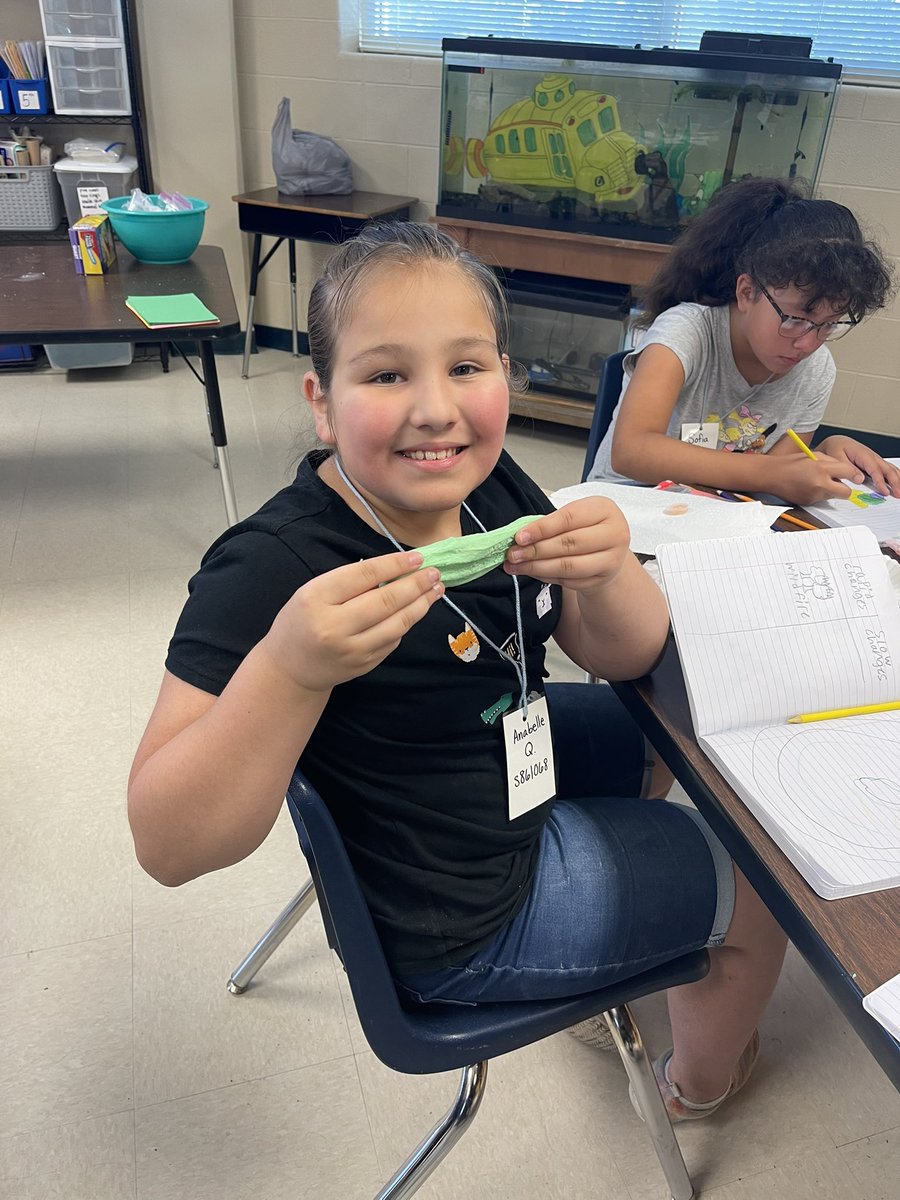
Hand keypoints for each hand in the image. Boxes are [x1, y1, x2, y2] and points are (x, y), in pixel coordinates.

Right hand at [263, 550, 443, 691]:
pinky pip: (393, 640)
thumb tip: (395, 570)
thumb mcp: (314, 592)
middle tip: (435, 573)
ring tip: (435, 590)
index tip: (417, 558)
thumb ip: (349, 582)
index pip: (364, 575)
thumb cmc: (302, 621)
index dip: (394, 565)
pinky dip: (406, 623)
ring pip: (397, 624)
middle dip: (416, 585)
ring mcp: (351, 649)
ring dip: (421, 605)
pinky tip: (416, 610)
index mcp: (317, 598)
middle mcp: (334, 626)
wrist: (290, 667)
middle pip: (386, 601)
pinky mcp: (364, 665)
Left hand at [503, 498, 630, 592]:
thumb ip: (550, 524)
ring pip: (569, 566)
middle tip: (513, 554)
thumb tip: (519, 538)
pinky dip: (546, 576)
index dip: (541, 528)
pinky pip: (569, 580)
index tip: (519, 537)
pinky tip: (532, 572)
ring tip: (516, 566)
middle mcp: (615, 533)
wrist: (610, 551)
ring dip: (538, 567)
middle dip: (536, 550)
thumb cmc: (587, 528)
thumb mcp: (575, 516)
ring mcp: (612, 559)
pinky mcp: (603, 579)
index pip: (569, 518)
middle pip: (569, 544)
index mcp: (605, 510)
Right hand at [764, 449, 856, 505]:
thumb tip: (845, 471)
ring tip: (818, 481)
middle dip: (845, 488)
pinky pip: (822, 499)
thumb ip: (831, 462)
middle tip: (840, 482)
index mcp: (821, 468)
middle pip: (846, 492)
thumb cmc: (790, 463)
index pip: (849, 472)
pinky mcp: (809, 502)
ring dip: (831, 490)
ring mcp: (814, 495)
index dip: (852, 473)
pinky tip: (809, 486)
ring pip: (834, 496)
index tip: (852, 474)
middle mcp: (819, 484)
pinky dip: (820, 493)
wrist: (771, 475)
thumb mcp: (814, 455)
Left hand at [815, 435, 899, 497]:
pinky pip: (889, 470)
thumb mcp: (837, 457)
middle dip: (895, 483)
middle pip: (888, 470)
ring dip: (898, 480)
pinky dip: (896, 477)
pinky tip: (899, 484)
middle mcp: (873, 457)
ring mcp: (876, 460)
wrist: (837, 442)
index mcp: (864, 455)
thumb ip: (848, 469)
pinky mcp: (876, 463)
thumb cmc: (836, 449)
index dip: (880, 481)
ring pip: (891, 469)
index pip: (875, 470)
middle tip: (897, 494)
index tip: (884, 492)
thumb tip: (860, 479)